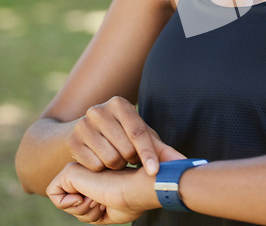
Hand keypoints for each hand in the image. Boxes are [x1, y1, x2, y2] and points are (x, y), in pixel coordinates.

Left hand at [47, 162, 159, 223]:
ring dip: (82, 210)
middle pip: (71, 203)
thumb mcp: (106, 210)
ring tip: (99, 197)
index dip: (91, 213)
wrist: (138, 189)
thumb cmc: (131, 200)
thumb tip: (74, 202)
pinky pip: (53, 193)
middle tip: (104, 201)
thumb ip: (88, 208)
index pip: (80, 203)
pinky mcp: (70, 170)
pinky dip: (66, 204)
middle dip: (87, 212)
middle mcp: (87, 170)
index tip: (108, 204)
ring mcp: (79, 168)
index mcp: (97, 177)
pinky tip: (86, 196)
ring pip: (63, 200)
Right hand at [68, 96, 183, 175]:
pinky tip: (102, 161)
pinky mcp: (72, 141)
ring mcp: (83, 124)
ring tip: (117, 158)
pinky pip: (93, 166)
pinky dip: (102, 170)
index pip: (138, 132)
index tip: (155, 172)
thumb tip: (183, 163)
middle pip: (125, 148)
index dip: (148, 154)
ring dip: (117, 166)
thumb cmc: (122, 134)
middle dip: (132, 159)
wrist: (88, 133)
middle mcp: (99, 110)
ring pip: (110, 159)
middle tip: (130, 158)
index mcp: (119, 103)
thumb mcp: (141, 136)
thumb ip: (161, 148)